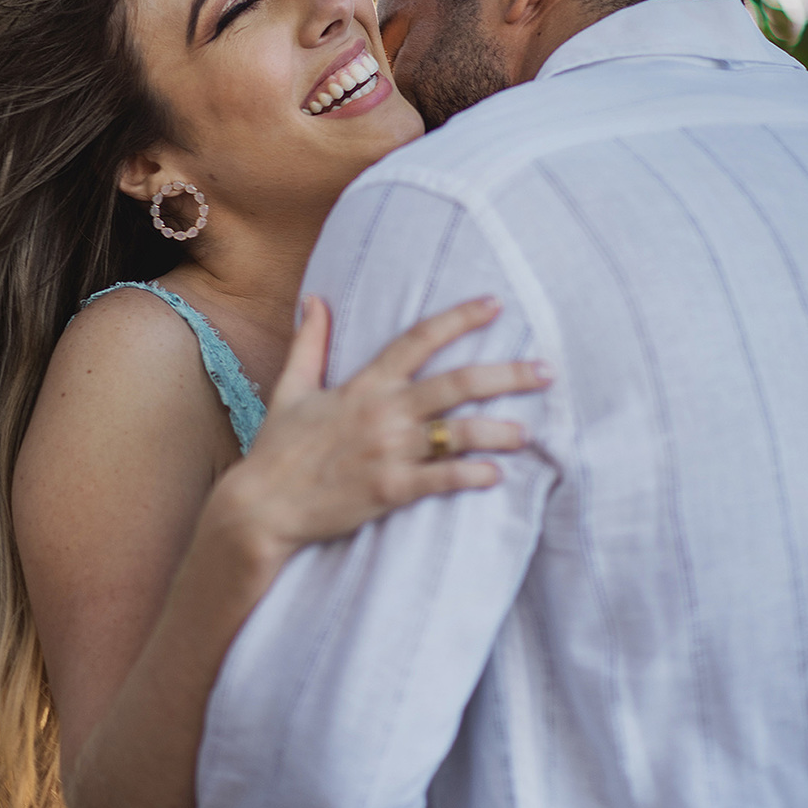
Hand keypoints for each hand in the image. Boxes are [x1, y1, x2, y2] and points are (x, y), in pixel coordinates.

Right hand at [213, 296, 551, 567]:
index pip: (418, 340)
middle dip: (507, 375)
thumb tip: (315, 300)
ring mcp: (388, 452)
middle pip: (458, 383)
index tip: (495, 305)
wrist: (261, 507)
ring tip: (528, 434)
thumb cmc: (278, 451)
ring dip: (499, 431)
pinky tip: (495, 475)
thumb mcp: (291, 389)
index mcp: (363, 384)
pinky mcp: (390, 490)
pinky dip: (472, 475)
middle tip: (545, 371)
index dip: (459, 319)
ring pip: (459, 433)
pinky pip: (442, 479)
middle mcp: (382, 412)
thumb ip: (310, 343)